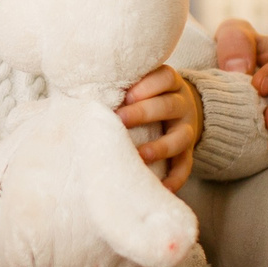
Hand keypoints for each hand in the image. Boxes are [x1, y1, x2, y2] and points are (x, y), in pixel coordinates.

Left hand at [118, 66, 201, 192]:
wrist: (180, 110)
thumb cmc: (147, 97)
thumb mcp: (141, 84)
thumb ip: (121, 85)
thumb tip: (80, 90)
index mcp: (170, 84)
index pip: (166, 78)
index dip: (148, 86)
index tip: (126, 95)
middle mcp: (182, 105)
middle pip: (168, 106)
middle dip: (144, 112)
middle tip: (120, 119)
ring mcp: (187, 130)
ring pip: (181, 137)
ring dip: (161, 146)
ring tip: (141, 155)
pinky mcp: (188, 153)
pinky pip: (185, 166)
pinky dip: (176, 178)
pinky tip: (163, 188)